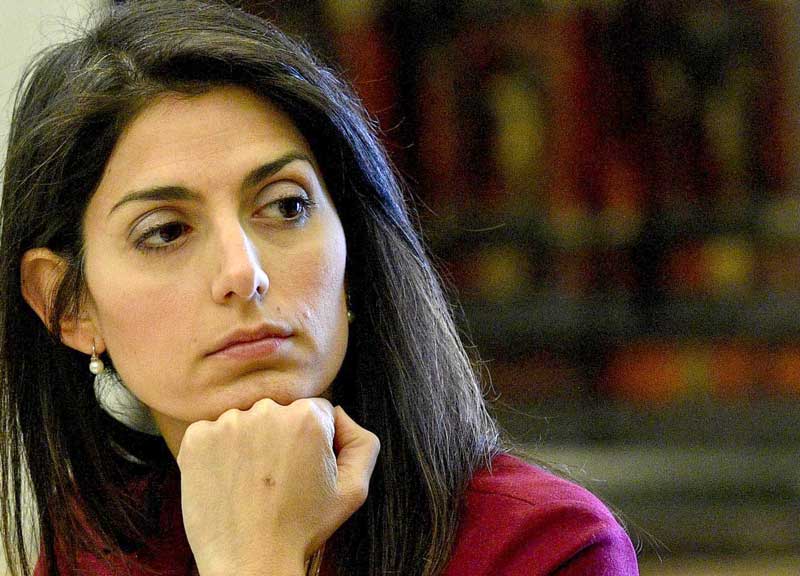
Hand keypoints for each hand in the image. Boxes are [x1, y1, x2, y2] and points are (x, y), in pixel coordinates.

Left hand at [176, 398, 379, 575]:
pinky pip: (212, 432)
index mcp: (307, 417)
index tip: (303, 470)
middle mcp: (267, 410)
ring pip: (246, 421)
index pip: (315, 411)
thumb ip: (362, 442)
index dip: (313, 442)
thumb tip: (339, 414)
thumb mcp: (354, 489)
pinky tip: (228, 481)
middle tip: (278, 480)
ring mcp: (228, 423)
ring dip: (249, 443)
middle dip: (281, 438)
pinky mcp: (197, 438)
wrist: (250, 562)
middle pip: (280, 412)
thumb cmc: (303, 527)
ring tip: (251, 484)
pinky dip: (218, 452)